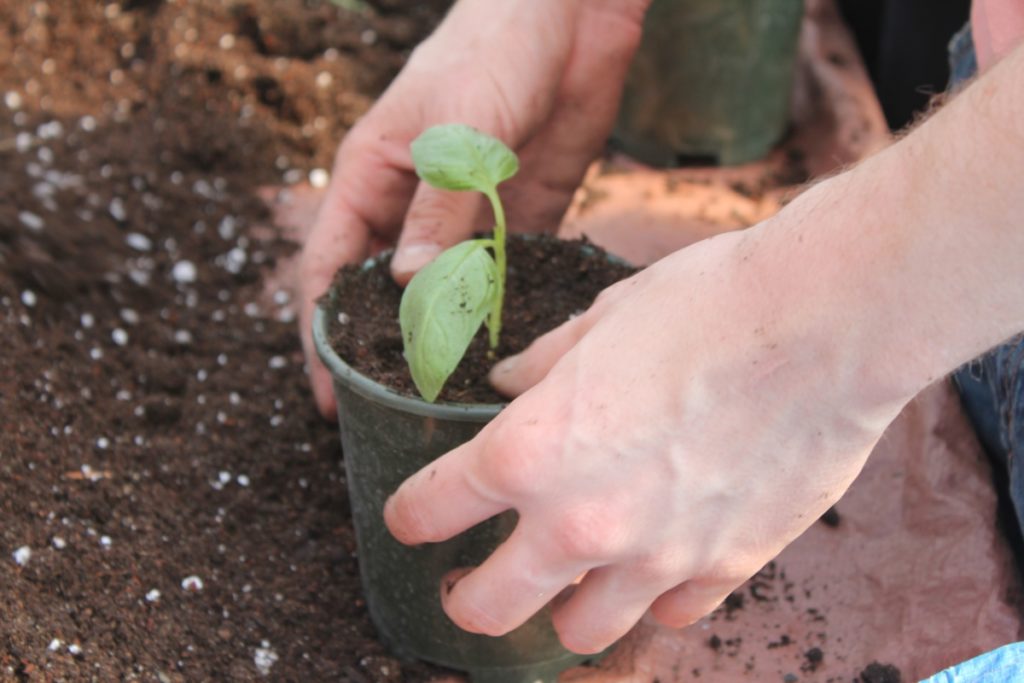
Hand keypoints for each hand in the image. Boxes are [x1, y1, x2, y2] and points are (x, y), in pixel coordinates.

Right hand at [299, 0, 650, 416]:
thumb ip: (436, 210)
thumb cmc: (491, 53)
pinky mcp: (518, 219)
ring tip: (448, 401)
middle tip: (391, 415)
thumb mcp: (454, 132)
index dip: (321, 334)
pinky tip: (506, 358)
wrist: (568, 18)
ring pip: (443, 294)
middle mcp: (410, 207)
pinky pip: (502, 278)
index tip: (326, 394)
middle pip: (383, 293)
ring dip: (445, 341)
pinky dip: (500, 314)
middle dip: (383, 349)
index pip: (328, 269)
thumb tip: (409, 289)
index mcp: (370, 180)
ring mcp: (464, 218)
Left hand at [383, 223, 906, 653]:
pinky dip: (651, 600)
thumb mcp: (600, 319)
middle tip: (468, 581)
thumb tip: (508, 381)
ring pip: (579, 634)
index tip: (412, 516)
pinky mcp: (725, 569)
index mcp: (528, 452)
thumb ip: (542, 364)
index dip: (409, 515)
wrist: (826, 324)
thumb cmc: (706, 304)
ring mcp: (654, 558)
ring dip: (559, 612)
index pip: (430, 510)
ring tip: (564, 581)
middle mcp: (579, 522)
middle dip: (464, 599)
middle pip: (487, 609)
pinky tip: (654, 565)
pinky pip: (671, 618)